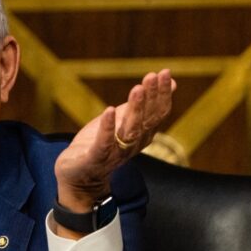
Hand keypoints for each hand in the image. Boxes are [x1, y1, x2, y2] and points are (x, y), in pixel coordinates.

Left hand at [53, 69, 175, 216]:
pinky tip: (109, 110)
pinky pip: (103, 145)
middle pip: (146, 121)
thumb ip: (145, 104)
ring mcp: (115, 154)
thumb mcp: (126, 120)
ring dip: (135, 110)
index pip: (157, 114)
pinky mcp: (95, 160)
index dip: (161, 94)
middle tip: (153, 76)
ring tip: (138, 88)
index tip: (164, 73)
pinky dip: (107, 128)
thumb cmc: (103, 145)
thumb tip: (171, 82)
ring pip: (130, 131)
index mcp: (142, 135)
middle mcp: (133, 145)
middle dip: (151, 98)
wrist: (79, 178)